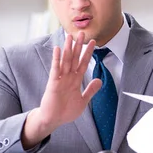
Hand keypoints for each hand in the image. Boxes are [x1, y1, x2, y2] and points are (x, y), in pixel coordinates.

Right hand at [22, 32, 101, 147]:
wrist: (54, 120)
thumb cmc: (66, 111)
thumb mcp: (83, 101)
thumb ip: (90, 90)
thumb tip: (99, 80)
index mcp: (75, 80)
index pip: (84, 63)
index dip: (88, 53)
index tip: (93, 42)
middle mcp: (68, 77)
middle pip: (75, 58)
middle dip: (79, 46)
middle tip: (82, 33)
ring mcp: (60, 79)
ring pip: (65, 61)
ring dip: (68, 48)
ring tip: (70, 36)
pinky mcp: (53, 83)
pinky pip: (55, 69)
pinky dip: (56, 59)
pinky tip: (57, 49)